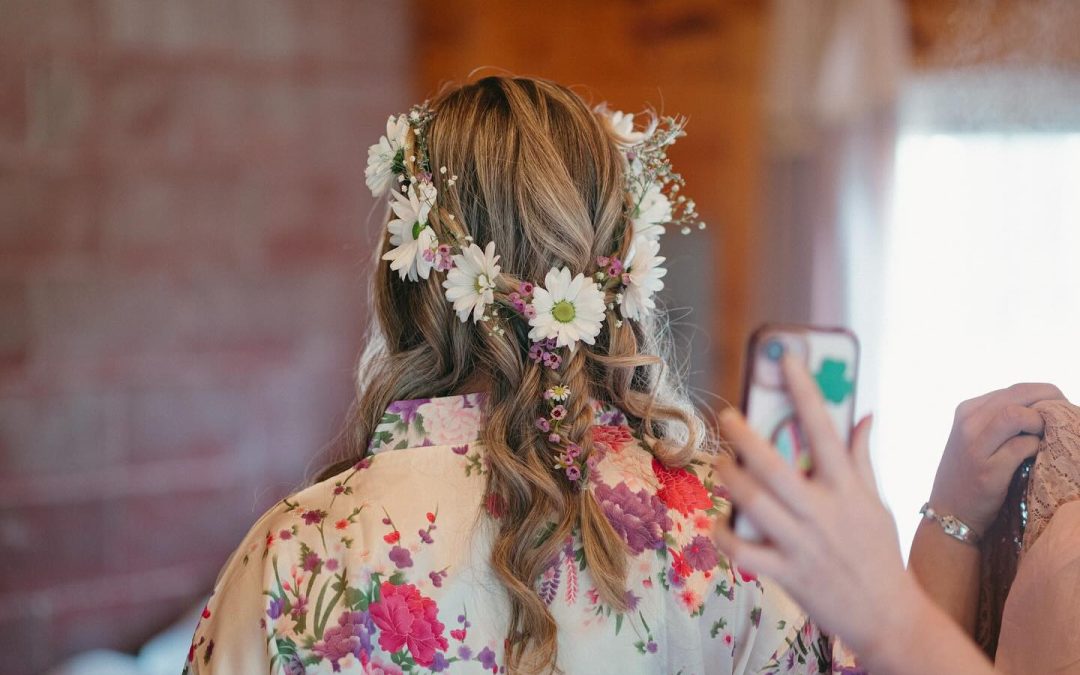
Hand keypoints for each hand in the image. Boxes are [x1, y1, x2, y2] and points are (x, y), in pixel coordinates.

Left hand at [713, 355, 918, 659]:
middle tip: (727, 416)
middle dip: (744, 436)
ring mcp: (802, 544)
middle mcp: (823, 512)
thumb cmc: (880, 554)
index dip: (804, 389)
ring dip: (729, 478)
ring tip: (720, 463)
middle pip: (774, 465)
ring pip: (753, 502)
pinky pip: (744, 550)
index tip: (787, 359)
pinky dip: (725, 533)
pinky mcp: (786, 574)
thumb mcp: (877, 503)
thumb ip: (863, 458)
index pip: (824, 428)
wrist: (889, 617)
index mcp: (847, 488)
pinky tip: (719, 519)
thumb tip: (865, 415)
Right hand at [929, 383, 1063, 534]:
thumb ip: (1001, 421)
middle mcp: (968, 423)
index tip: (1060, 411)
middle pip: (1020, 395)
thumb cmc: (970, 474)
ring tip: (1049, 436)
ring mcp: (975, 446)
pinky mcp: (987, 470)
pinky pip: (1023, 446)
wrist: (949, 513)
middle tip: (1066, 419)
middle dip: (1051, 403)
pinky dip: (1037, 448)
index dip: (1045, 396)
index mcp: (967, 410)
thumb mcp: (977, 438)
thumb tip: (1046, 408)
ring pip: (1016, 414)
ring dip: (1042, 422)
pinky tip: (1038, 456)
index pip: (1016, 389)